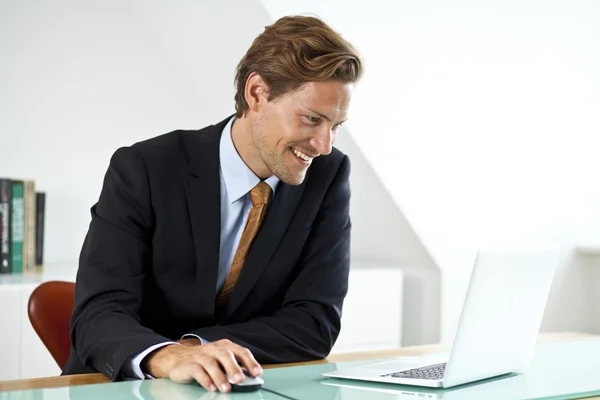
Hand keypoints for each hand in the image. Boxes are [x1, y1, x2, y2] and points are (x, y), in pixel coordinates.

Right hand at [142, 339, 262, 392]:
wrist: (178, 358)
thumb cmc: (204, 360)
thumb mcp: (220, 360)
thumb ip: (233, 366)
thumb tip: (248, 377)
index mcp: (224, 346)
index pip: (240, 351)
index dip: (250, 362)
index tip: (257, 373)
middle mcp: (213, 349)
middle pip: (225, 355)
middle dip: (234, 368)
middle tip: (240, 380)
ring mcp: (200, 355)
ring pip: (211, 363)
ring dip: (220, 377)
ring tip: (226, 388)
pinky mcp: (189, 364)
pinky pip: (197, 371)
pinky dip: (205, 379)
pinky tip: (211, 387)